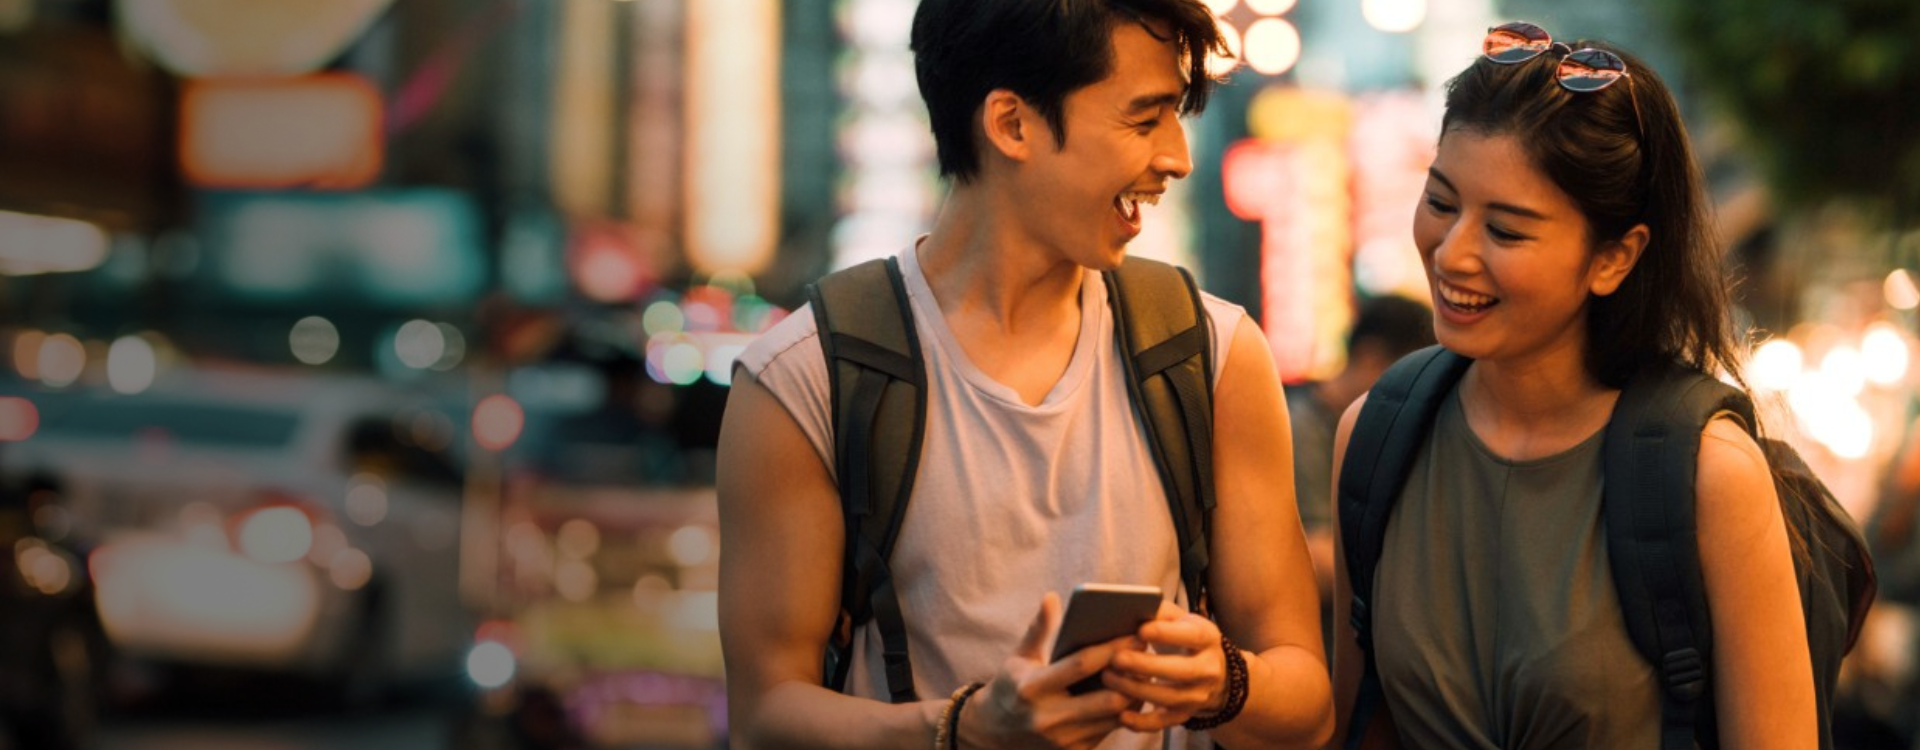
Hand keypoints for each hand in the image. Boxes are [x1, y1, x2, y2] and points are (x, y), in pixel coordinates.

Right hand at [955, 592, 1139, 749]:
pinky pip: (1109, 731)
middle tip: (1145, 654)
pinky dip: (1123, 711)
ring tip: (1142, 671)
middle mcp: (1048, 718)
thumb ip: (1038, 630)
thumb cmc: (1010, 687)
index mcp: (1032, 688)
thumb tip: (1052, 597)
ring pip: (1115, 718)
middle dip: (1131, 676)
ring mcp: (1063, 741)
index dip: (1112, 649)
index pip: (1081, 666)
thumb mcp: (1018, 658)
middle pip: (1108, 699)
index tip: (1134, 633)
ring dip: (1132, 694)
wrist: (993, 733)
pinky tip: (1129, 692)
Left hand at [1100, 602, 1229, 731]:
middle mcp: (1209, 668)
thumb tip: (1130, 605)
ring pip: (1169, 697)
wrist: (1213, 671)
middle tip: (1116, 658)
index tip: (1141, 630)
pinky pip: (1165, 722)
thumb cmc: (1183, 637)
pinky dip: (1143, 723)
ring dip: (1137, 690)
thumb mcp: (1180, 619)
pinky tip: (1122, 716)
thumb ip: (1159, 612)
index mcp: (1207, 637)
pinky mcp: (1186, 714)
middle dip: (1147, 665)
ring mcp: (1198, 695)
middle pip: (1181, 670)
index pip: (1190, 635)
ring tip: (1108, 678)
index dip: (1166, 634)